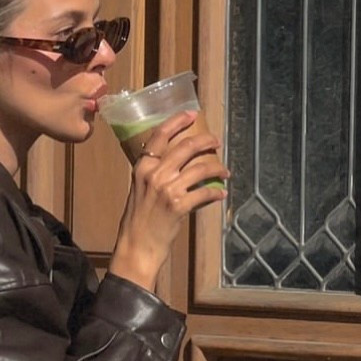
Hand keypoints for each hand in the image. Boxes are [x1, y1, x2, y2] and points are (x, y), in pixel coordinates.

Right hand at [108, 111, 227, 291]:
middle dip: (206, 141)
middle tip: (216, 142)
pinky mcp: (179, 205)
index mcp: (142, 166)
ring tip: (224, 172)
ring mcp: (167, 189)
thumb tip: (176, 160)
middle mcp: (154, 173)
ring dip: (217, 168)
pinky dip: (216, 192)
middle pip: (186, 147)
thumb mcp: (139, 188)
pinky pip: (204, 192)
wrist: (136, 246)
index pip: (160, 135)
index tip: (192, 114)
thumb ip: (153, 171)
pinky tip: (221, 194)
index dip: (178, 121)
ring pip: (200, 168)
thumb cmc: (137, 219)